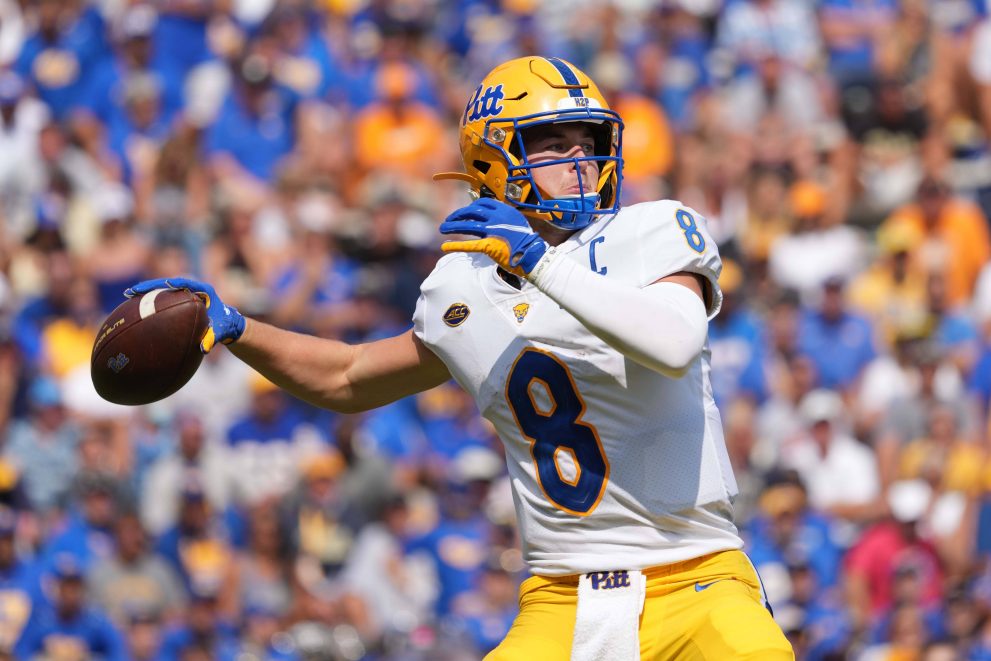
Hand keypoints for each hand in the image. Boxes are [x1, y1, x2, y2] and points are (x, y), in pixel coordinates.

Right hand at [124, 277, 245, 352]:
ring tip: (128, 295)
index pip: (188, 284)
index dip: (177, 284)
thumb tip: (203, 349)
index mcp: (205, 291)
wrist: (227, 324)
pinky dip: (150, 302)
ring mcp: (183, 294)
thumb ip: (213, 338)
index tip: (167, 285)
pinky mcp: (178, 300)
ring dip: (146, 292)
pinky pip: (162, 299)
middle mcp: (192, 290)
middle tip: (134, 291)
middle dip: (151, 286)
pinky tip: (134, 308)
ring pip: (162, 290)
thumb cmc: (225, 325)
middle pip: (168, 284)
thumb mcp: (221, 332)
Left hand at [439, 198, 546, 276]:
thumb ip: (503, 218)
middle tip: (449, 220)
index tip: (464, 212)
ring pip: (467, 225)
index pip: (483, 203)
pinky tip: (445, 245)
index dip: (471, 207)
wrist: (535, 255)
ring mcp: (493, 231)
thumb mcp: (517, 223)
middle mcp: (498, 218)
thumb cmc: (526, 241)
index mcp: (505, 210)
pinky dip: (456, 245)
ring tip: (442, 228)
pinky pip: (470, 244)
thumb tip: (490, 218)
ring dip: (452, 226)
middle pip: (472, 211)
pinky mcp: (490, 246)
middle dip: (458, 214)